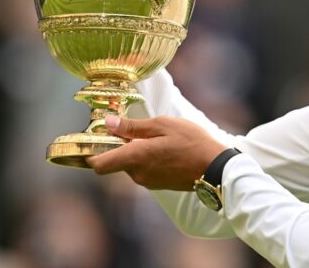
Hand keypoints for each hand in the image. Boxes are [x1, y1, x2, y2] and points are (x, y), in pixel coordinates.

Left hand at [90, 115, 227, 190]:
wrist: (215, 168)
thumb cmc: (191, 142)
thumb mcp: (162, 125)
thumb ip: (132, 127)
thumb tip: (108, 123)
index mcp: (134, 158)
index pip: (98, 165)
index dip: (93, 152)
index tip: (98, 138)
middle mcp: (137, 174)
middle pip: (116, 161)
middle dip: (121, 146)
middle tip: (136, 128)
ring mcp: (148, 182)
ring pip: (132, 165)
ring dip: (137, 152)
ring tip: (158, 137)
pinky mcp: (158, 185)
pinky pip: (145, 170)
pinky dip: (149, 159)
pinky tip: (166, 148)